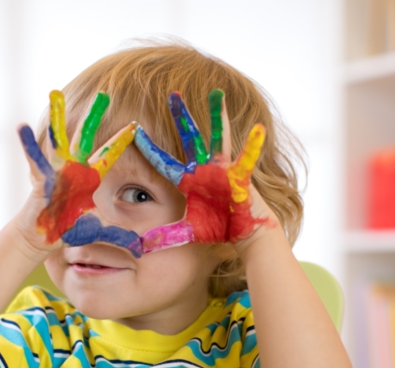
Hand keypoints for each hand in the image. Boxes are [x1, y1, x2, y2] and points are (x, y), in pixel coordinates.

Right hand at [17, 90, 142, 256]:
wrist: (45, 236)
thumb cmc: (70, 229)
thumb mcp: (98, 231)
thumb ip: (119, 236)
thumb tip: (140, 248)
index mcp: (90, 177)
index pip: (110, 155)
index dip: (122, 141)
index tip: (136, 125)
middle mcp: (74, 168)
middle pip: (87, 137)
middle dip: (94, 116)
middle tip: (104, 94)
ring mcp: (56, 169)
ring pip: (59, 137)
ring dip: (58, 116)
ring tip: (56, 93)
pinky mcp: (40, 177)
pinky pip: (34, 158)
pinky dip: (27, 143)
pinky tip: (20, 126)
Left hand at [134, 90, 275, 253]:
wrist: (243, 233)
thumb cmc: (219, 227)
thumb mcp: (188, 232)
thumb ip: (166, 236)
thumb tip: (142, 247)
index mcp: (188, 180)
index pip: (163, 161)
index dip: (150, 147)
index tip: (135, 130)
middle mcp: (204, 169)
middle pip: (190, 138)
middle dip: (182, 117)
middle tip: (173, 94)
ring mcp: (223, 169)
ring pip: (218, 137)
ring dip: (217, 116)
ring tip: (217, 94)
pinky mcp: (240, 175)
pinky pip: (247, 158)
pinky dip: (253, 145)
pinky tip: (259, 128)